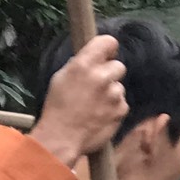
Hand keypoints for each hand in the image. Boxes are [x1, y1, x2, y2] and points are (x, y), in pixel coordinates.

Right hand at [32, 34, 125, 171]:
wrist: (62, 137)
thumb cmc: (57, 107)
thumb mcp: (61, 78)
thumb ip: (80, 64)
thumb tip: (93, 57)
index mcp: (84, 65)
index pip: (108, 41)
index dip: (108, 48)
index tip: (105, 54)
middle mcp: (102, 76)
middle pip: (119, 65)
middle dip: (110, 73)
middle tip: (97, 85)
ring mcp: (114, 94)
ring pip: (119, 86)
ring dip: (111, 93)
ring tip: (95, 105)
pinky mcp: (122, 109)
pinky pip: (122, 103)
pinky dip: (114, 108)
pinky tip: (100, 115)